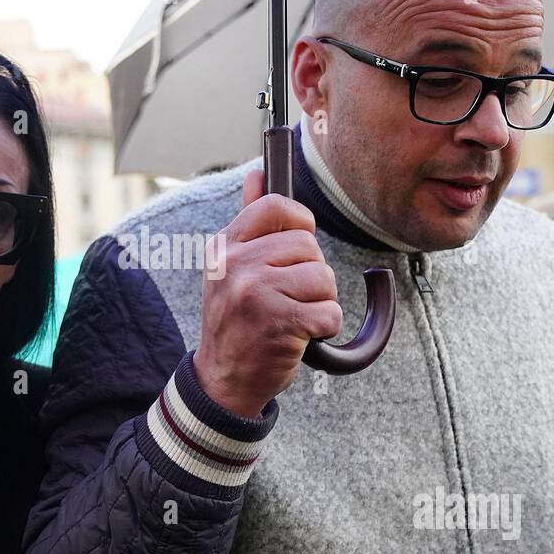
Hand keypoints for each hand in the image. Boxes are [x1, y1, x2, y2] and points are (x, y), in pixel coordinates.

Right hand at [194, 169, 340, 417]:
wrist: (223, 380)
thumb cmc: (236, 321)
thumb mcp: (229, 268)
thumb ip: (248, 221)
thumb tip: (258, 173)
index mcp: (225, 247)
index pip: (275, 206)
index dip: (299, 222)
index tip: (298, 245)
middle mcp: (236, 266)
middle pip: (308, 246)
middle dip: (311, 274)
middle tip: (290, 296)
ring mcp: (257, 293)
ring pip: (323, 278)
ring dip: (319, 303)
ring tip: (294, 316)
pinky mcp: (280, 323)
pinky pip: (330, 313)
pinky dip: (324, 329)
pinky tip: (300, 336)